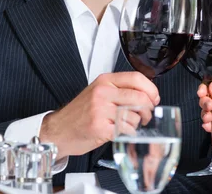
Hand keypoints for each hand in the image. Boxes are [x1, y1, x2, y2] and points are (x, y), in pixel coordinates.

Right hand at [40, 72, 159, 157]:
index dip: (151, 89)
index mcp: (105, 81)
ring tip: (129, 125)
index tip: (155, 98)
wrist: (57, 131)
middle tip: (147, 115)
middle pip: (139, 97)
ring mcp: (100, 110)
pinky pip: (126, 129)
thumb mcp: (98, 93)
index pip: (136, 78)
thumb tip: (148, 94)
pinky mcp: (100, 127)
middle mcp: (103, 93)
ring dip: (137, 123)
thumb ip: (120, 90)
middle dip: (148, 109)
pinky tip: (122, 132)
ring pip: (135, 115)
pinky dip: (129, 133)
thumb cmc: (79, 114)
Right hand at [198, 82, 211, 153]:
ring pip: (209, 112)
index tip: (202, 92)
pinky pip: (211, 126)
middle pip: (210, 99)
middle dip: (205, 102)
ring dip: (205, 114)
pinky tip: (209, 126)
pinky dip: (208, 125)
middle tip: (208, 106)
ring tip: (208, 118)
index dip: (207, 89)